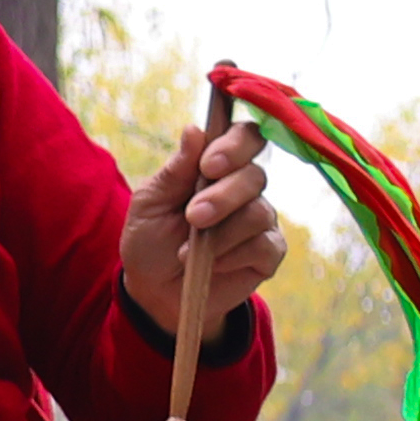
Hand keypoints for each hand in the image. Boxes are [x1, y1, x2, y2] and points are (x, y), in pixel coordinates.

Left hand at [120, 117, 287, 344]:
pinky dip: (230, 256)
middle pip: (254, 175)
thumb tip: (194, 129)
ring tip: (189, 249)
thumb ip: (176, 169)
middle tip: (193, 217)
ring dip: (221, 233)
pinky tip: (209, 264)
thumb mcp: (150, 203)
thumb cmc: (151, 239)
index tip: (209, 165)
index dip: (235, 145)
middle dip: (222, 196)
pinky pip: (263, 245)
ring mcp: (260, 220)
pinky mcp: (269, 252)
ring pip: (259, 212)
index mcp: (216, 167)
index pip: (245, 137)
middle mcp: (244, 188)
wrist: (155, 290)